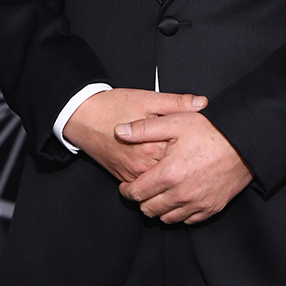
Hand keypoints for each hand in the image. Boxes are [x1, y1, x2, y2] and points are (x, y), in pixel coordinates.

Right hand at [63, 88, 206, 182]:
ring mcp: (131, 175)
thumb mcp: (147, 99)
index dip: (194, 149)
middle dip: (185, 164)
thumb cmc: (114, 105)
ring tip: (182, 163)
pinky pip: (145, 186)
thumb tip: (202, 103)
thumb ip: (176, 103)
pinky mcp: (123, 178)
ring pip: (159, 184)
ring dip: (171, 175)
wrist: (83, 117)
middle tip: (196, 154)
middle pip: (173, 172)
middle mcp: (141, 166)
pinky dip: (156, 180)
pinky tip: (164, 169)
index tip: (202, 142)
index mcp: (150, 146)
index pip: (182, 155)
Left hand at [116, 112, 253, 223]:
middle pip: (149, 209)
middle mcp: (181, 194)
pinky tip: (180, 199)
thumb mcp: (174, 121)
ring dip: (160, 208)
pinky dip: (180, 213)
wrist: (244, 142)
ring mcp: (197, 204)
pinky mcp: (211, 208)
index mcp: (168, 174)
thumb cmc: (211, 130)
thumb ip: (144, 128)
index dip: (126, 190)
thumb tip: (120, 132)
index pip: (136, 193)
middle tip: (143, 189)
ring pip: (167, 218)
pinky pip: (188, 220)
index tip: (126, 186)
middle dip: (142, 200)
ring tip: (160, 194)